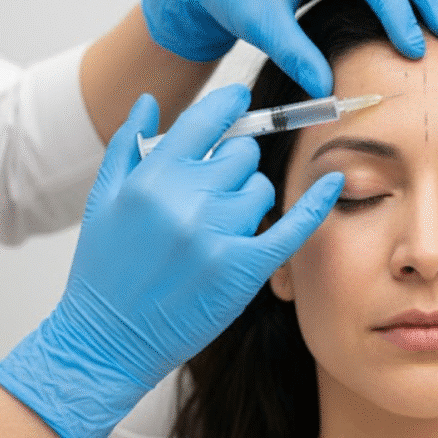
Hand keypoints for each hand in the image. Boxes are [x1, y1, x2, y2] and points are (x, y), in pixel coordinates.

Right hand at [0, 86, 342, 437]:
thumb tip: (148, 100)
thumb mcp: (103, 200)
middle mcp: (184, 201)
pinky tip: (334, 184)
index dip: (228, 104)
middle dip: (232, 164)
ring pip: (260, 189)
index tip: (240, 97)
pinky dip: (315, 203)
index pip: (205, 120)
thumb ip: (128, 145)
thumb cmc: (102, 270)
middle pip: (240, 154)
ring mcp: (215, 236)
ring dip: (247, 200)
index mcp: (151, 179)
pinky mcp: (242, 269)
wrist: (108, 340)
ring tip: (218, 227)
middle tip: (214, 190)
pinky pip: (291, 225)